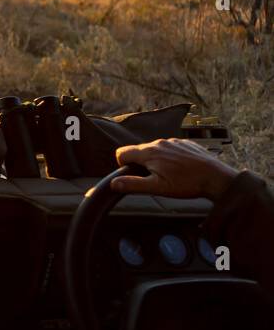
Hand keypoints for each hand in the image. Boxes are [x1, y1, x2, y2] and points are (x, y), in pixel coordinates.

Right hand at [111, 138, 238, 199]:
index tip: (133, 175)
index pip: (122, 152)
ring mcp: (173, 141)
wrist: (216, 177)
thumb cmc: (187, 184)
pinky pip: (170, 148)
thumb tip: (113, 183)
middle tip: (155, 179)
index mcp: (149, 153)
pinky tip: (181, 169)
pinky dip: (170, 157)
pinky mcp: (185, 143)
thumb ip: (133, 184)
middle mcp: (159, 142)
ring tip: (170, 175)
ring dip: (156, 160)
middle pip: (138, 151)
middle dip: (140, 164)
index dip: (122, 165)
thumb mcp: (157, 188)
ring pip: (155, 149)